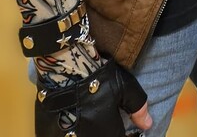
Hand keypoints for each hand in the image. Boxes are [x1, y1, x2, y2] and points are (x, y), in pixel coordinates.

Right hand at [35, 59, 151, 135]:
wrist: (64, 67)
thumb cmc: (98, 77)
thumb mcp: (125, 87)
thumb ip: (138, 108)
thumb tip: (148, 124)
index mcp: (106, 134)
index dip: (125, 135)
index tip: (124, 129)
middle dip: (105, 132)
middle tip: (104, 120)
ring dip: (86, 131)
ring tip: (88, 117)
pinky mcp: (48, 133)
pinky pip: (62, 136)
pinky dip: (68, 132)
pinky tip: (71, 120)